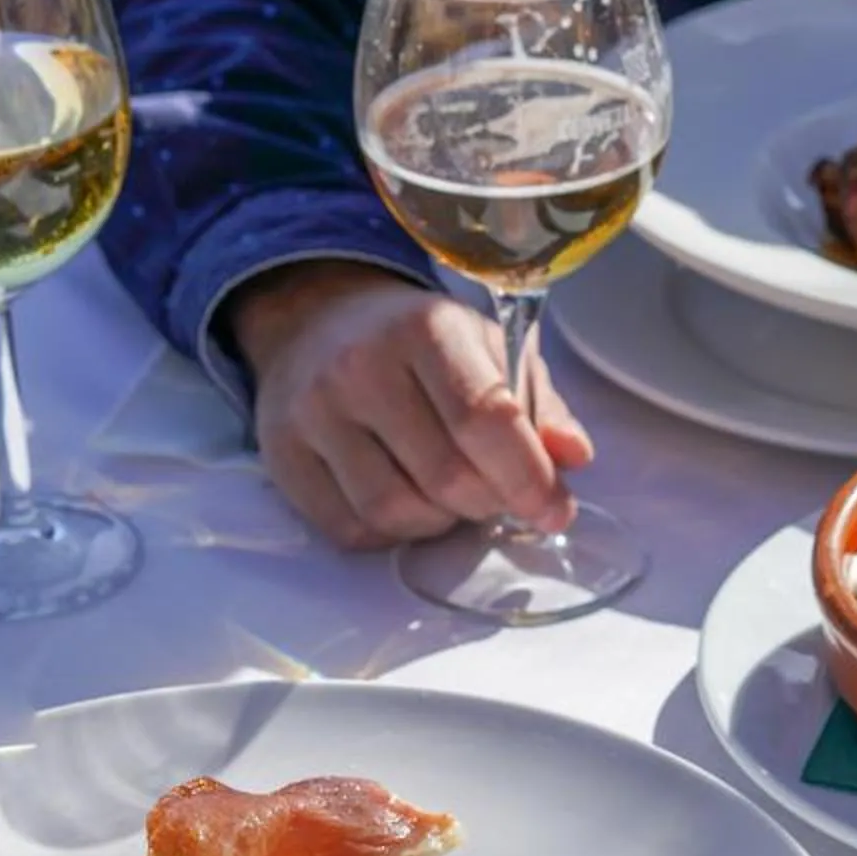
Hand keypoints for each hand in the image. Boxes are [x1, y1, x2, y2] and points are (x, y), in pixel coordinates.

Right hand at [229, 261, 594, 548]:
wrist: (315, 323)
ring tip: (447, 493)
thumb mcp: (487, 349)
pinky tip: (403, 499)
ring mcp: (313, 413)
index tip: (555, 511)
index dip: (529, 478)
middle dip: (488, 502)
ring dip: (438, 521)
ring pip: (395, 512)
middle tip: (496, 492)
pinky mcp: (283, 455)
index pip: (485, 419)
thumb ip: (537, 404)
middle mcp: (361, 367)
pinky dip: (390, 533)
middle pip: (447, 477)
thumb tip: (574, 456)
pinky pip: (350, 528)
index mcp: (425, 329)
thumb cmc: (419, 343)